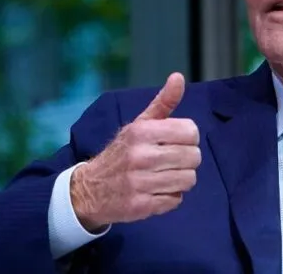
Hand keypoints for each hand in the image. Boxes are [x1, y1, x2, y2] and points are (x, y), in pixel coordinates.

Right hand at [71, 73, 201, 230]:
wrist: (89, 188)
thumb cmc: (123, 152)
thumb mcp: (139, 124)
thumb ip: (163, 103)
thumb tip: (178, 77)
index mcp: (141, 132)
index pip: (191, 132)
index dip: (189, 138)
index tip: (178, 141)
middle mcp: (140, 156)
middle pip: (193, 157)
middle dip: (188, 159)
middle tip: (172, 161)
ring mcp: (139, 183)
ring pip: (189, 179)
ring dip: (181, 179)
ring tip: (165, 175)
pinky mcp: (140, 206)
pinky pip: (176, 200)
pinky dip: (171, 197)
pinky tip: (156, 190)